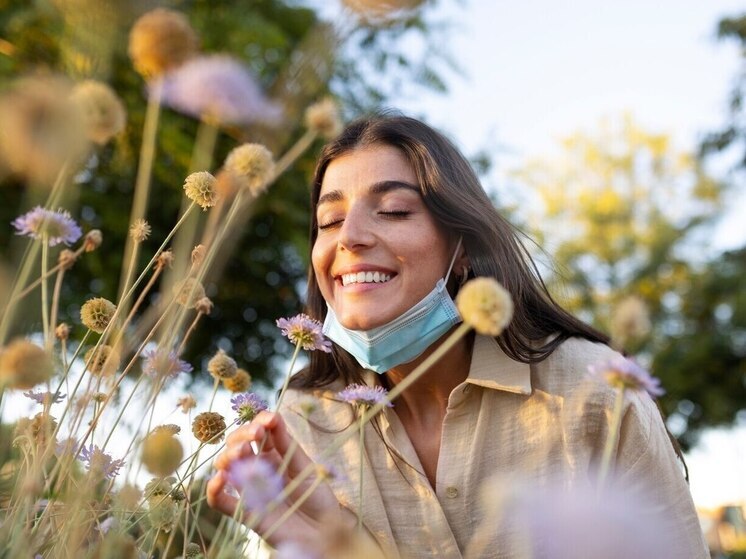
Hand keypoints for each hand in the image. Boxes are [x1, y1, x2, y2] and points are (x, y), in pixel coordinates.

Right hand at [207, 411, 344, 547]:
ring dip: (228, 456)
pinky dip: (214, 490)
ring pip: (225, 467)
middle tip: (255, 434)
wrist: (322, 530)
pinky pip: (220, 501)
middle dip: (242, 435)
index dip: (258, 421)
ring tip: (242, 452)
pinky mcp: (243, 511)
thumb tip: (272, 416)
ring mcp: (248, 488)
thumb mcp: (304, 465)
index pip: (256, 430)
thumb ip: (286, 444)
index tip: (268, 420)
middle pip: (236, 444)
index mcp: (272, 453)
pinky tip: (220, 479)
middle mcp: (256, 467)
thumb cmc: (315, 495)